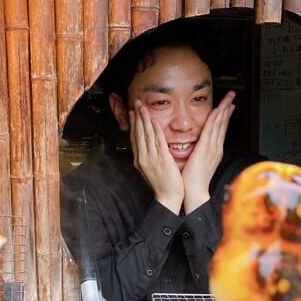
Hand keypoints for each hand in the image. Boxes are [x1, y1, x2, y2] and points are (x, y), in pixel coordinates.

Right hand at [129, 99, 183, 213]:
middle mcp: (143, 158)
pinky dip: (155, 131)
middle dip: (137, 117)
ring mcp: (152, 159)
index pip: (134, 138)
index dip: (133, 124)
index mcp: (139, 160)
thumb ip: (148, 157)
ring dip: (144, 120)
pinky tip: (154, 121)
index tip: (132, 112)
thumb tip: (146, 146)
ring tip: (142, 107)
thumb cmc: (161, 184)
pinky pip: (158, 143)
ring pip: (146, 136)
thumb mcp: (150, 170)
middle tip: (136, 103)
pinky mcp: (162, 161)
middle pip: (138, 134)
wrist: (167, 197)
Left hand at [181, 91, 234, 213]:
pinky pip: (210, 131)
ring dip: (223, 110)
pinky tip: (217, 110)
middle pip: (223, 124)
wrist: (195, 191)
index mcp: (215, 151)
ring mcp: (212, 148)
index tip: (228, 106)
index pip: (221, 130)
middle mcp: (216, 148)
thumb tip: (199, 145)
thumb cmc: (194, 181)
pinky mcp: (205, 149)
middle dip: (228, 108)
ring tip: (228, 98)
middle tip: (232, 96)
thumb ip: (201, 152)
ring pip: (219, 125)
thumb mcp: (199, 163)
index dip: (225, 116)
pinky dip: (214, 120)